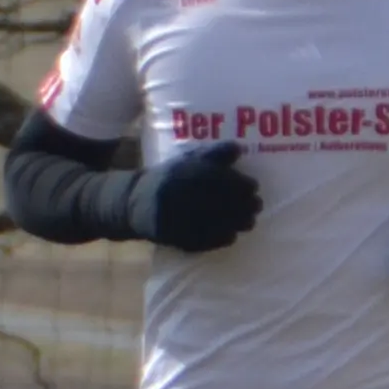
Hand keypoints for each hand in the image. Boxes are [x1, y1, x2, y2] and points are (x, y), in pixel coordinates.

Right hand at [126, 139, 260, 252]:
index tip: (252, 187)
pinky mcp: (182, 237)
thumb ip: (213, 154)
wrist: (134, 203)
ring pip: (227, 223)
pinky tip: (229, 233)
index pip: (232, 182)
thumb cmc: (167, 179)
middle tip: (254, 206)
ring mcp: (186, 220)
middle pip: (234, 204)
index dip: (246, 186)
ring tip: (246, 221)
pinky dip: (225, 237)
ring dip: (241, 222)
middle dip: (248, 205)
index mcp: (190, 174)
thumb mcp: (187, 161)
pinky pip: (213, 240)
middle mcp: (189, 196)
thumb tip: (239, 148)